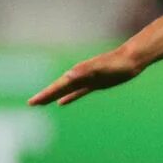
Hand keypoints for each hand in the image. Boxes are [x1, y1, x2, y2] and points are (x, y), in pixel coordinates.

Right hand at [30, 47, 144, 106]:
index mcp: (78, 74)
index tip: (33, 102)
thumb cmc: (116, 64)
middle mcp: (80, 76)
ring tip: (42, 104)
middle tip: (31, 104)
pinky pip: (78, 92)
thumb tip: (68, 76)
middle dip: (45, 96)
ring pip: (66, 91)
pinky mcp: (95, 83)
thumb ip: (84, 71)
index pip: (58, 86)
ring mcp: (87, 80)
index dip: (45, 94)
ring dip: (54, 97)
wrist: (131, 59)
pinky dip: (69, 97)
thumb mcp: (100, 68)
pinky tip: (62, 103)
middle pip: (58, 88)